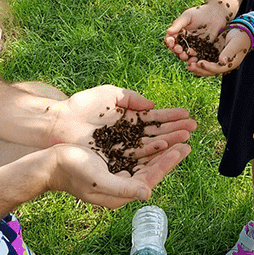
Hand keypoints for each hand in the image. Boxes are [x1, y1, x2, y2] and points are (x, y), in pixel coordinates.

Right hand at [49, 141, 191, 207]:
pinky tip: (158, 134)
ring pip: (147, 157)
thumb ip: (123, 188)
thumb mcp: (98, 181)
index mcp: (121, 193)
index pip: (151, 177)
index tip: (182, 148)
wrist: (51, 163)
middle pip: (153, 166)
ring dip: (164, 145)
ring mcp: (119, 171)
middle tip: (188, 138)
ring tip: (179, 134)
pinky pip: (137, 151)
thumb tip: (147, 192)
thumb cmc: (72, 172)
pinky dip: (149, 142)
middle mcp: (124, 183)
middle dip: (171, 152)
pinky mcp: (114, 160)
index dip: (167, 162)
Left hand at [51, 85, 196, 159]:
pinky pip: (137, 156)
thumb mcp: (109, 95)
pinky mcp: (115, 160)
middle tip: (193, 128)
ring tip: (186, 139)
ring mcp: (123, 148)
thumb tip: (151, 105)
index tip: (187, 115)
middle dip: (175, 131)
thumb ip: (130, 98)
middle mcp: (128, 135)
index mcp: (128, 119)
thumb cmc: (82, 106)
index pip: (154, 119)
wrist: (60, 123)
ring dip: (169, 143)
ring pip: (151, 146)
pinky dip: (152, 153)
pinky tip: (166, 149)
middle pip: (156, 134)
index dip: (170, 117)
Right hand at [164, 3, 227, 65]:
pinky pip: (197, 57)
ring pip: (186, 54)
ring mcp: (193, 47)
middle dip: (177, 51)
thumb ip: (178, 24)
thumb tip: (168, 31)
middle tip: (179, 51)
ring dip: (184, 57)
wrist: (216, 15)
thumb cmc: (200, 12)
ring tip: (186, 56)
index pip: (171, 40)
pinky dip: (195, 60)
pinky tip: (195, 60)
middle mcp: (184, 41)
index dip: (170, 42)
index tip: (171, 43)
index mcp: (178, 33)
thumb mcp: (188, 16)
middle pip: (177, 49)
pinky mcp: (202, 51)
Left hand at [186, 27, 249, 76]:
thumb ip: (229, 52)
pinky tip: (191, 60)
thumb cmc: (241, 37)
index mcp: (230, 64)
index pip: (218, 68)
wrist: (242, 32)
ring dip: (198, 68)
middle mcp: (223, 65)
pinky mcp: (215, 56)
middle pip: (211, 71)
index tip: (200, 63)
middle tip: (190, 66)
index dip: (209, 67)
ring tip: (188, 66)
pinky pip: (206, 61)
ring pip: (207, 68)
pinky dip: (198, 62)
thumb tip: (222, 61)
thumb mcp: (236, 43)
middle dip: (200, 69)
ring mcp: (219, 61)